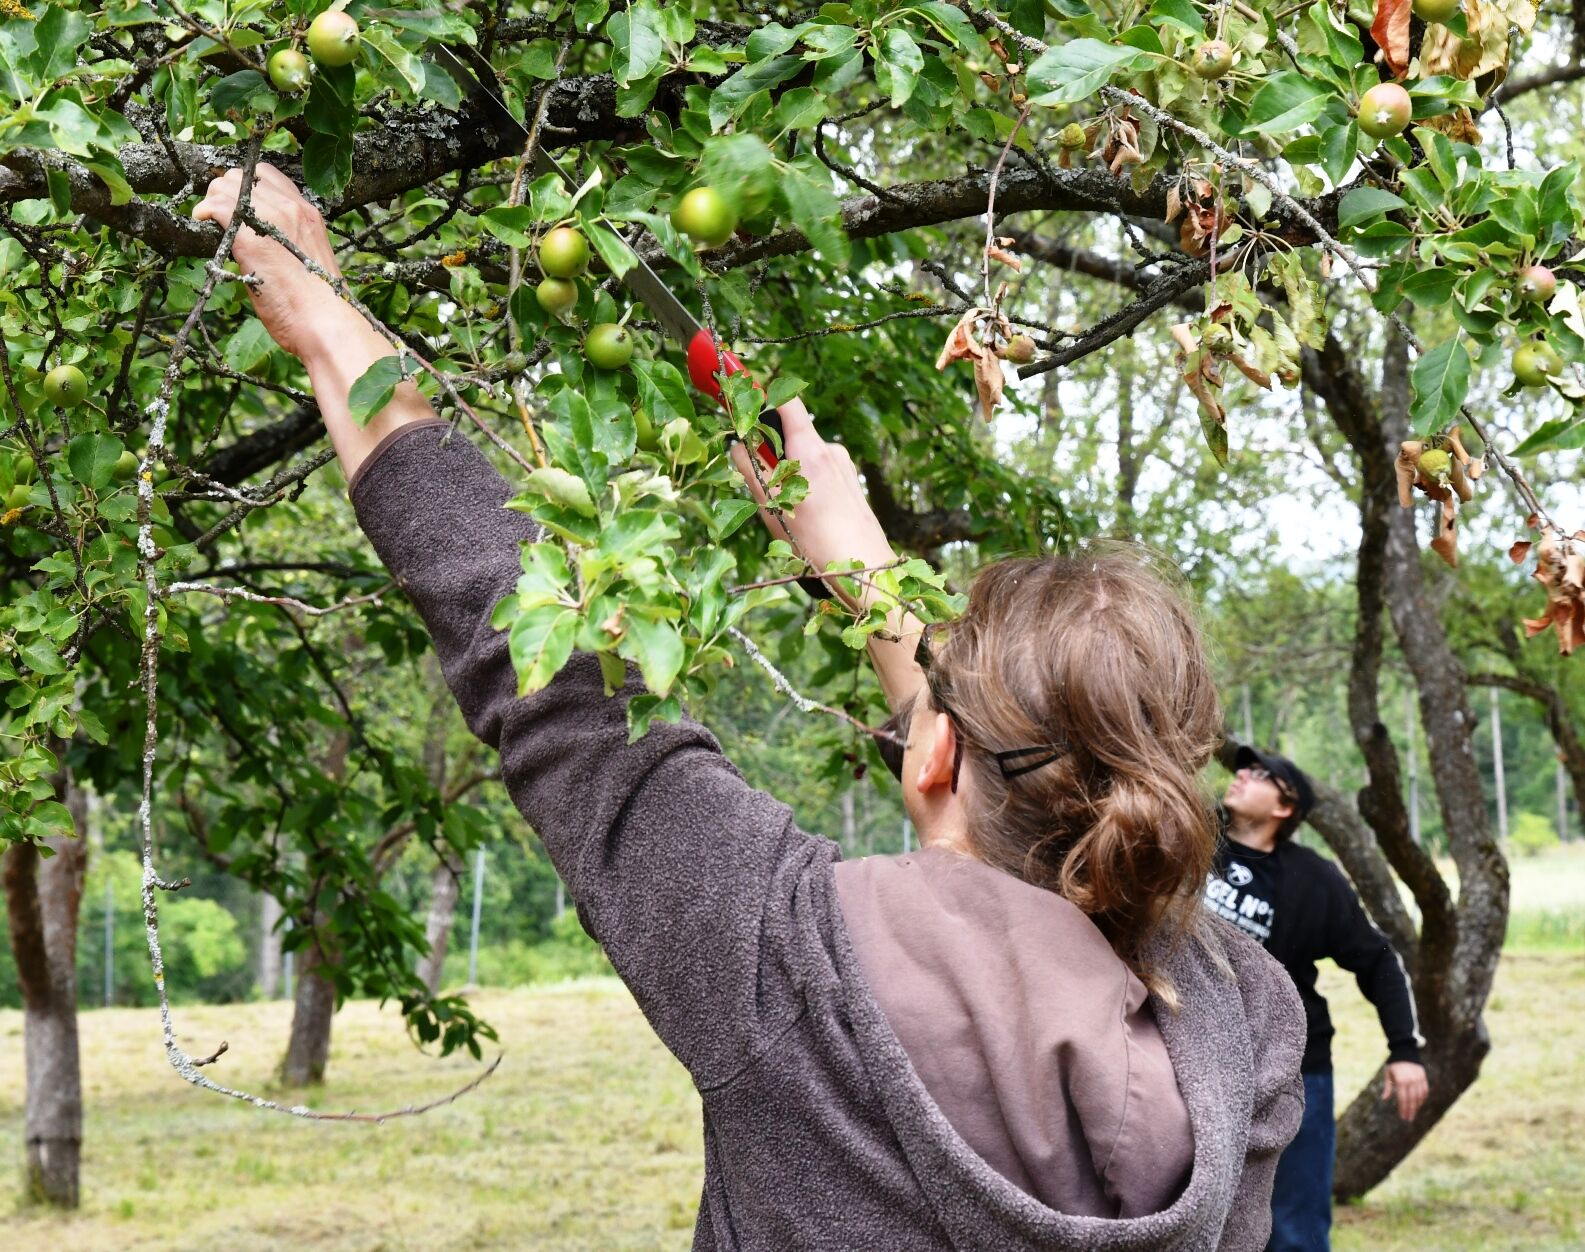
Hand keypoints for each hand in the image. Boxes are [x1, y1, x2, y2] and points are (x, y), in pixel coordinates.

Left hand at [191, 164, 348, 359]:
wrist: (327, 323)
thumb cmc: (320, 305)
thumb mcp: (310, 260)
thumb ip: (290, 242)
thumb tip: (267, 245)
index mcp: (308, 214)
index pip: (268, 176)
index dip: (246, 186)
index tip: (237, 206)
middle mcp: (293, 208)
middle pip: (243, 175)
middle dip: (225, 191)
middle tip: (218, 215)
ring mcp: (273, 219)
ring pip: (225, 185)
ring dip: (212, 200)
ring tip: (210, 221)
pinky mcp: (251, 238)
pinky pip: (217, 206)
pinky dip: (204, 211)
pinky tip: (202, 222)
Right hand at [730, 398, 897, 598]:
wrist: (865, 568)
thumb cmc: (814, 540)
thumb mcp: (770, 505)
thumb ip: (749, 469)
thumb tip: (738, 445)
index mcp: (810, 449)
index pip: (788, 402)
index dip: (765, 396)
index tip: (746, 400)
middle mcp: (831, 450)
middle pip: (793, 434)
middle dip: (773, 451)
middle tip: (764, 483)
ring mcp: (844, 466)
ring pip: (805, 457)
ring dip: (790, 473)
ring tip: (790, 511)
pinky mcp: (851, 482)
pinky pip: (820, 472)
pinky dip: (807, 484)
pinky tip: (809, 517)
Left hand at [1382, 1060, 1427, 1121]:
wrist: (1405, 1051)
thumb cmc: (1394, 1064)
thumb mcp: (1388, 1074)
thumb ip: (1388, 1087)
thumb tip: (1384, 1099)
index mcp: (1401, 1080)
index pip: (1403, 1099)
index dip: (1403, 1109)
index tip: (1403, 1117)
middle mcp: (1411, 1081)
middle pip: (1412, 1100)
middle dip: (1410, 1111)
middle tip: (1409, 1119)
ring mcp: (1418, 1079)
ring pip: (1419, 1097)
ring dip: (1417, 1106)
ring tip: (1413, 1113)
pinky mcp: (1423, 1078)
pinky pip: (1425, 1091)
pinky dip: (1422, 1098)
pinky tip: (1419, 1104)